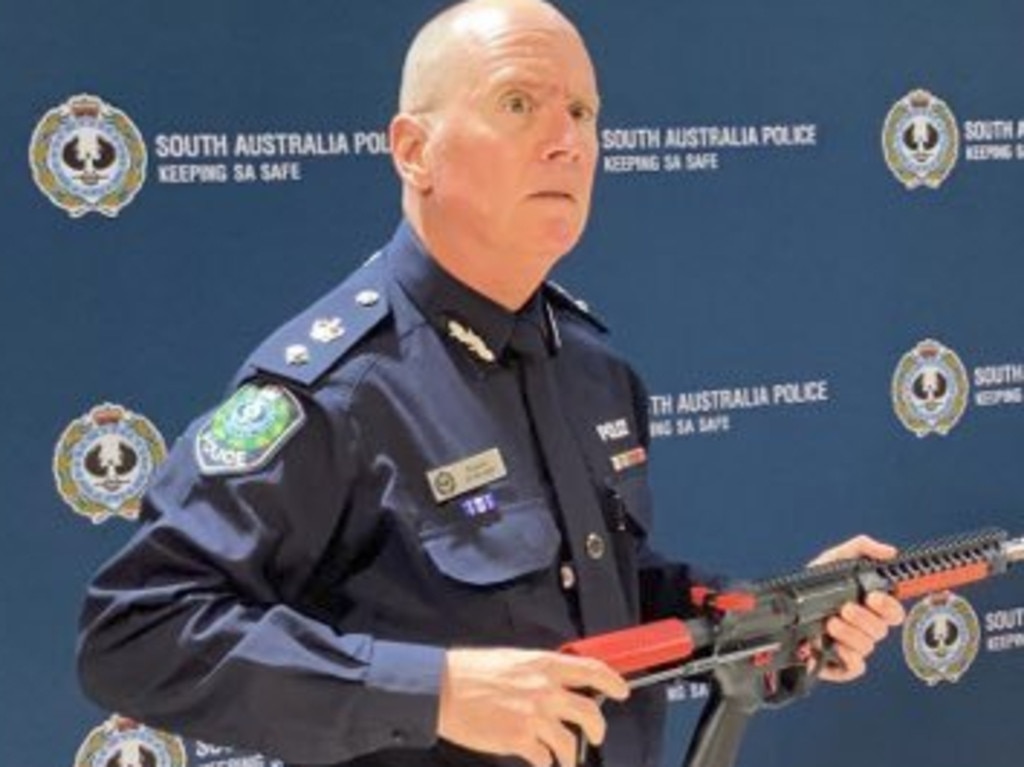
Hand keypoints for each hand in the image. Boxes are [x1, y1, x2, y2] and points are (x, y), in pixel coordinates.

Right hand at [438, 647, 629, 766]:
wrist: (443, 689)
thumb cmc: (472, 672)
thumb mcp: (513, 660)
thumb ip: (539, 671)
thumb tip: (557, 683)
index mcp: (544, 664)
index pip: (592, 669)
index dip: (613, 681)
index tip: (622, 690)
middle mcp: (545, 689)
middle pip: (590, 712)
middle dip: (598, 728)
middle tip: (596, 734)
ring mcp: (534, 716)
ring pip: (570, 742)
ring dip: (571, 753)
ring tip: (565, 757)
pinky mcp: (520, 739)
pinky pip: (545, 759)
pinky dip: (545, 763)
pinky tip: (539, 760)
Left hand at [807, 535, 906, 682]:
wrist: (782, 613)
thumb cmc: (812, 588)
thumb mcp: (832, 561)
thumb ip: (860, 549)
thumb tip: (888, 552)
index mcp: (869, 606)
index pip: (894, 612)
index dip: (888, 606)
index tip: (871, 596)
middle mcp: (865, 628)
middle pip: (881, 630)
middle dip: (863, 618)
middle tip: (844, 608)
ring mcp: (854, 646)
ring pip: (867, 646)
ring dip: (849, 633)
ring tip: (829, 623)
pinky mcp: (841, 664)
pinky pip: (855, 667)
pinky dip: (847, 657)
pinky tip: (833, 646)